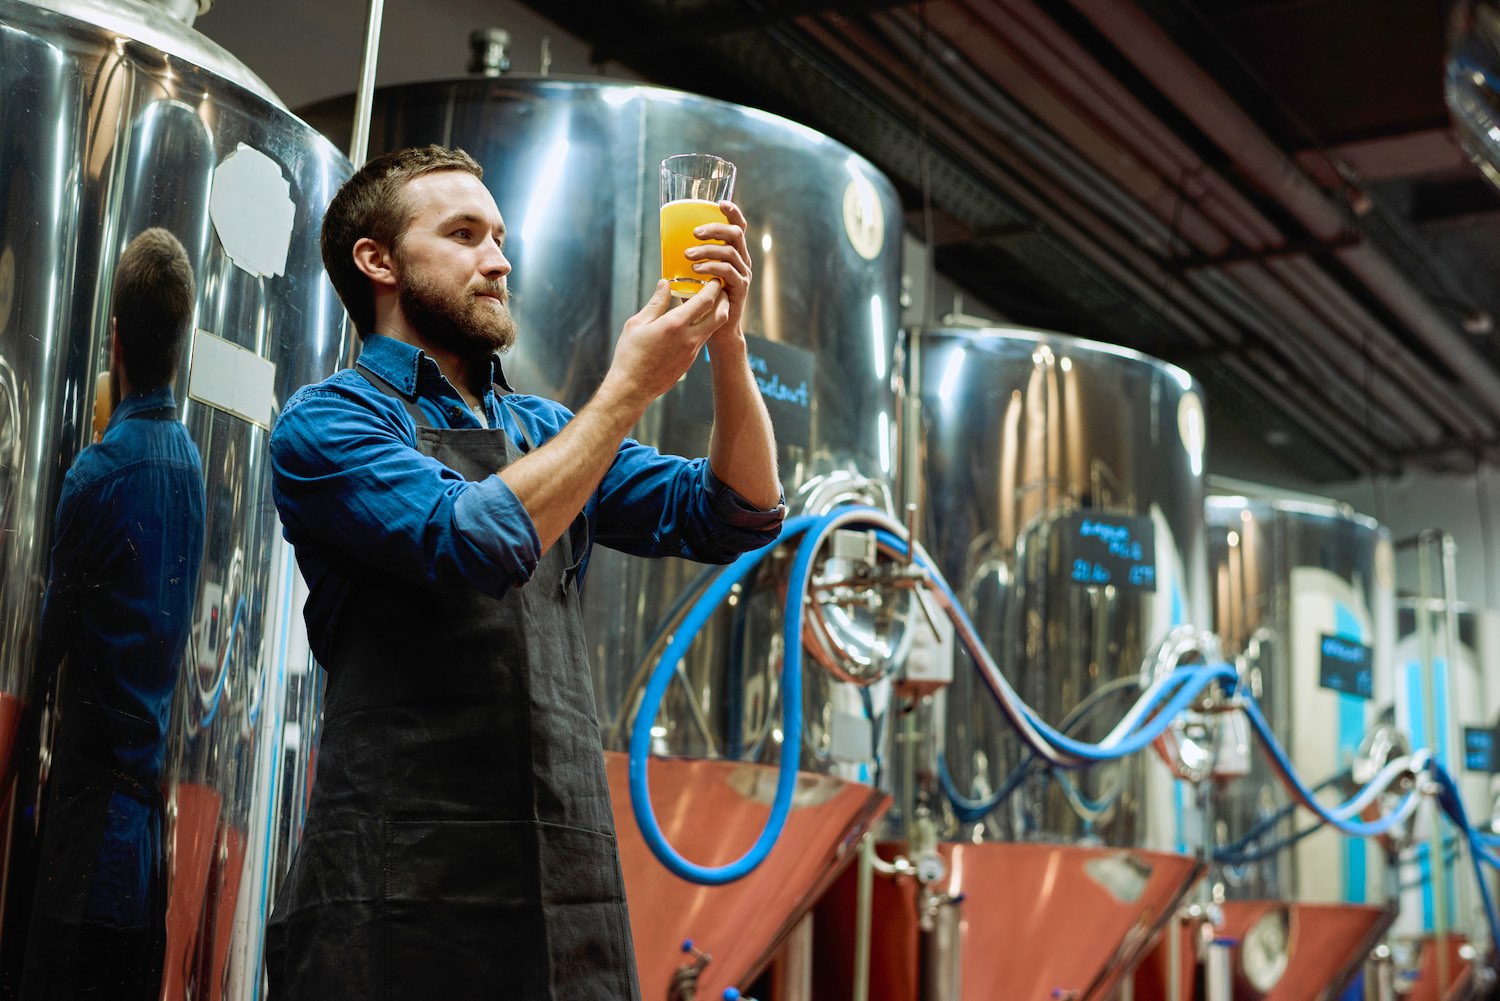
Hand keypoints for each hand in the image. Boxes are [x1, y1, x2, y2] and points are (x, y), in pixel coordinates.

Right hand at [600, 278, 728, 415]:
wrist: (633, 388)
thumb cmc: (630, 354)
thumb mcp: (637, 324)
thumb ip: (655, 303)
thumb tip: (665, 284)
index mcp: (675, 324)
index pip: (705, 300)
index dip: (713, 286)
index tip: (713, 277)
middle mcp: (689, 338)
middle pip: (720, 315)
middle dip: (723, 299)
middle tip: (719, 289)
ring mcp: (692, 351)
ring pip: (713, 328)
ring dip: (715, 314)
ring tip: (707, 303)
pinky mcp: (690, 361)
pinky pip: (702, 339)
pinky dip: (704, 327)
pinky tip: (693, 322)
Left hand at [685, 201, 751, 340]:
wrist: (717, 331)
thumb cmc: (703, 301)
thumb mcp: (694, 275)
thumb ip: (688, 259)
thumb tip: (665, 243)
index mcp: (734, 252)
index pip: (738, 226)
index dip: (732, 212)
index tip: (719, 203)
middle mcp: (742, 260)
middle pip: (736, 234)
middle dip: (715, 229)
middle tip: (694, 232)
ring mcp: (743, 274)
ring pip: (731, 252)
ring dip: (708, 249)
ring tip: (688, 254)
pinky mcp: (740, 289)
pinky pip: (728, 272)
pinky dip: (711, 267)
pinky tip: (696, 269)